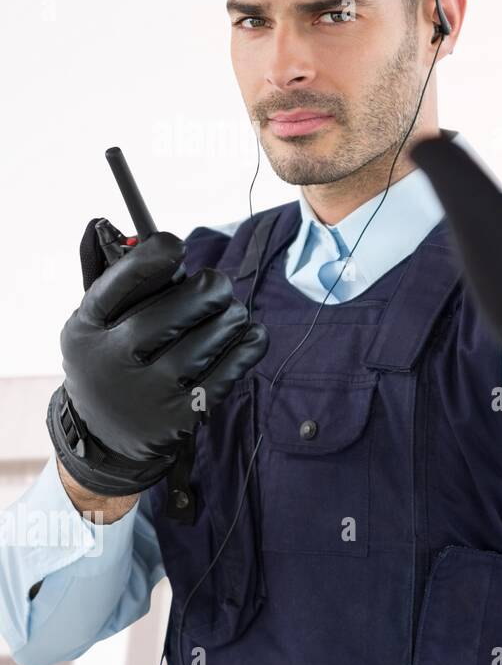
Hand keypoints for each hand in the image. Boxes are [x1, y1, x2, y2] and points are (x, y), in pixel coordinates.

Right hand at [47, 219, 268, 496]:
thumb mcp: (94, 322)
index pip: (121, 282)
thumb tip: (127, 228)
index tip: (176, 246)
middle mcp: (115, 358)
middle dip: (211, 287)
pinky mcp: (183, 413)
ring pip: (216, 332)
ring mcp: (150, 390)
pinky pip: (234, 367)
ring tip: (229, 315)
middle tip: (216, 287)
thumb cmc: (111, 357)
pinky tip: (250, 335)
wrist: (108, 436)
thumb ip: (112, 278)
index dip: (154, 258)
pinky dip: (250, 344)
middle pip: (183, 305)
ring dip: (233, 316)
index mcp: (88, 326)